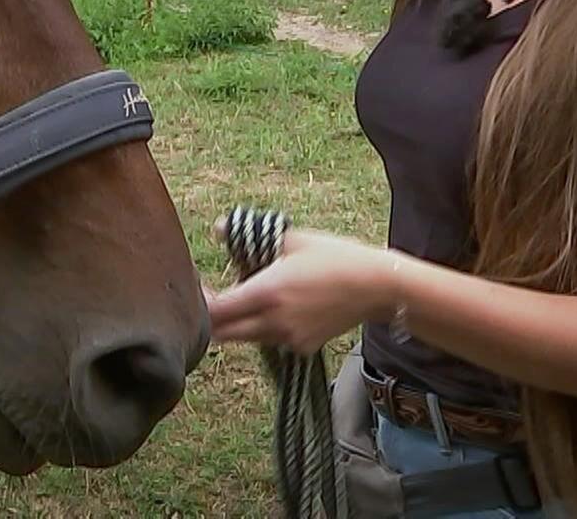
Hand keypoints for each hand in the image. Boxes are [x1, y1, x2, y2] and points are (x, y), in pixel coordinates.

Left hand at [206, 226, 397, 354]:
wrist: (377, 287)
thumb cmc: (336, 257)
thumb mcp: (293, 238)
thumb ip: (250, 236)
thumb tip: (217, 228)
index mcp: (266, 293)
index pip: (215, 311)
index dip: (201, 302)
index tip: (199, 286)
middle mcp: (273, 322)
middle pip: (223, 334)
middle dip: (210, 319)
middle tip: (211, 297)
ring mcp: (288, 338)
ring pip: (246, 338)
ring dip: (236, 324)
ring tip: (244, 297)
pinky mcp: (302, 347)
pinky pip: (271, 340)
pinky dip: (263, 329)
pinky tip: (277, 307)